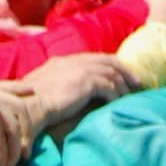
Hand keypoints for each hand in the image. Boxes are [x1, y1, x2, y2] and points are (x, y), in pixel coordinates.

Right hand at [12, 49, 133, 128]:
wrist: (28, 107)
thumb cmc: (31, 105)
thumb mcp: (44, 91)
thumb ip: (57, 89)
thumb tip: (65, 98)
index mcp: (62, 62)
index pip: (92, 59)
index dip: (109, 65)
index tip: (120, 75)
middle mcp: (72, 61)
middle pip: (106, 61)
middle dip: (124, 71)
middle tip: (136, 83)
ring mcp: (79, 69)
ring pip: (110, 72)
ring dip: (123, 84)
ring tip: (132, 96)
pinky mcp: (85, 81)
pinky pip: (108, 86)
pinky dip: (116, 94)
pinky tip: (119, 103)